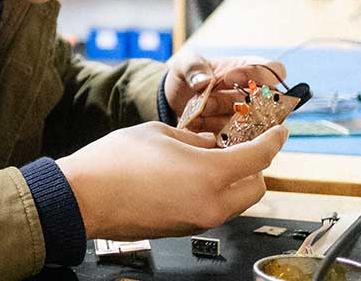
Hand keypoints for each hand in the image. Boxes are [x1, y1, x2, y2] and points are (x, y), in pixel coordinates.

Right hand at [57, 122, 287, 240]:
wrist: (81, 199)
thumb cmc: (113, 164)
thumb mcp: (158, 134)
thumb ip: (194, 139)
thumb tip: (211, 145)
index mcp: (210, 174)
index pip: (259, 156)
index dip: (274, 140)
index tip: (279, 131)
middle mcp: (211, 203)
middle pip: (256, 187)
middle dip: (255, 166)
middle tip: (242, 146)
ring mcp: (198, 220)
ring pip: (236, 202)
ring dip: (233, 182)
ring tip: (211, 161)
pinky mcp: (183, 229)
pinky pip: (212, 210)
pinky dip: (213, 193)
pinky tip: (191, 178)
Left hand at [165, 52, 287, 133]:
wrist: (174, 101)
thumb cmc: (188, 76)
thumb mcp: (185, 64)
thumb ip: (193, 66)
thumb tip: (204, 81)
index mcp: (251, 69)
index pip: (273, 70)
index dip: (256, 74)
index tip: (229, 77)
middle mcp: (256, 95)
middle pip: (265, 102)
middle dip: (233, 102)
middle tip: (207, 103)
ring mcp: (250, 118)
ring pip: (249, 123)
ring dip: (221, 119)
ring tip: (197, 114)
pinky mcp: (237, 136)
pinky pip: (236, 139)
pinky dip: (214, 132)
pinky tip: (195, 125)